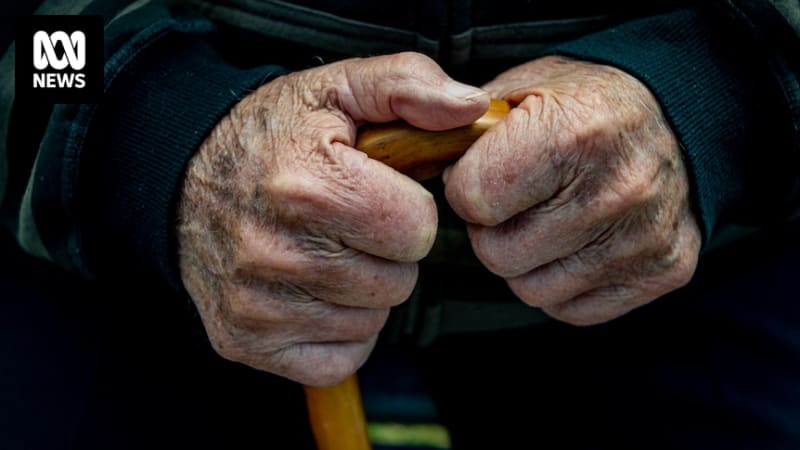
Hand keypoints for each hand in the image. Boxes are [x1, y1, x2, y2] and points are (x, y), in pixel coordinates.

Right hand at [177, 53, 488, 384]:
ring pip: (371, 321)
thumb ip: (409, 86)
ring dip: (361, 290)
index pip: (416, 230)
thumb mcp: (336, 88)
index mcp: (309, 187)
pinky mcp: (246, 341)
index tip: (377, 195)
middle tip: (347, 223)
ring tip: (324, 250)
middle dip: (386, 252)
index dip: (407, 211)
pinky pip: (338, 358)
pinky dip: (338, 329)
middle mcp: (276, 253)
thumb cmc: (268, 136)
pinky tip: (313, 289)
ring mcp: (257, 306)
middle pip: (397, 282)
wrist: (181, 176)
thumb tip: (471, 108)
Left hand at [444, 56, 700, 324]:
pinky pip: (571, 308)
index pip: (473, 199)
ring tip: (548, 218)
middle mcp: (615, 191)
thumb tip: (420, 163)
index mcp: (573, 134)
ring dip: (525, 260)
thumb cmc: (588, 103)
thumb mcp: (524, 86)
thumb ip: (466, 126)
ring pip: (530, 289)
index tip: (484, 172)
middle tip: (516, 199)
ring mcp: (643, 238)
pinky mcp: (663, 271)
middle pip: (497, 254)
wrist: (678, 115)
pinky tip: (575, 242)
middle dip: (492, 228)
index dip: (466, 186)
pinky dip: (562, 282)